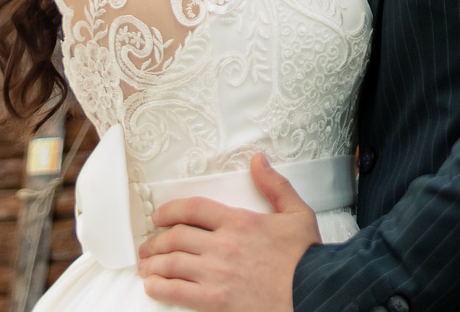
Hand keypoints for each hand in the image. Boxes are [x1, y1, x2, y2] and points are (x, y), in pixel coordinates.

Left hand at [138, 154, 319, 311]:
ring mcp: (216, 274)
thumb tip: (258, 161)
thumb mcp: (298, 213)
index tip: (158, 216)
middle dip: (155, 240)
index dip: (169, 210)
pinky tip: (153, 286)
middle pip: (175, 237)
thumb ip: (275, 186)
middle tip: (147, 246)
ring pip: (170, 264)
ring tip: (146, 266)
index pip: (193, 209)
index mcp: (240, 222)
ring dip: (153, 264)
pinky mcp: (215, 301)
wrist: (313, 293)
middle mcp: (223, 245)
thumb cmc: (307, 258)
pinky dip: (159, 288)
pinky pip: (176, 292)